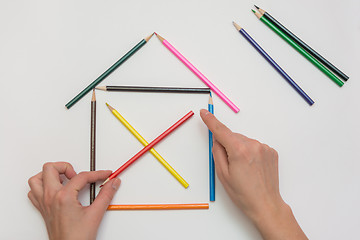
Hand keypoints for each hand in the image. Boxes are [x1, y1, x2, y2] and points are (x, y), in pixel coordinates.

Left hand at [27, 162, 120, 239]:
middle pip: (51, 169)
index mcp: (63, 197)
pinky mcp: (42, 209)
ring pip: (37, 179)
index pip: (82, 176)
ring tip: (64, 178)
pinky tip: (55, 189)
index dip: (96, 174)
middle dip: (66, 167)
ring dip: (50, 175)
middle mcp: (50, 198)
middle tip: (79, 175)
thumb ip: (106, 195)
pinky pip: (34, 192)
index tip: (105, 175)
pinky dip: (42, 186)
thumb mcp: (96, 214)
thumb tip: (113, 183)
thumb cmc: (77, 238)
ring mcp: (44, 203)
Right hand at [200, 109, 306, 239]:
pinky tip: (252, 167)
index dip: (211, 121)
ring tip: (244, 169)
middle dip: (228, 146)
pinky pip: (254, 146)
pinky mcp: (271, 151)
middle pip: (233, 137)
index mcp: (239, 151)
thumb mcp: (222, 174)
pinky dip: (250, 153)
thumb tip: (217, 139)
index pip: (221, 131)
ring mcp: (264, 148)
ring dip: (240, 149)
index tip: (204, 112)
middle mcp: (253, 145)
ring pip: (244, 141)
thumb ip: (217, 152)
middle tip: (230, 165)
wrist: (265, 205)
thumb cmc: (243, 194)